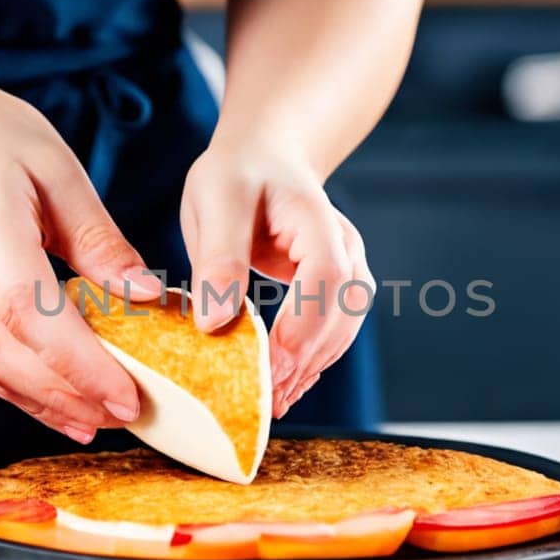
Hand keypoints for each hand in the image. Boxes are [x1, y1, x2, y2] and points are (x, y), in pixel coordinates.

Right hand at [0, 90, 163, 443]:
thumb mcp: (62, 174)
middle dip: (73, 393)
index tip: (125, 391)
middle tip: (130, 414)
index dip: (77, 361)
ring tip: (104, 422)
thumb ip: (100, 241)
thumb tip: (144, 294)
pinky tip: (66, 412)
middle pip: (13, 354)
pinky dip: (27, 396)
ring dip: (51, 405)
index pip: (29, 312)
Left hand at [181, 145, 373, 417]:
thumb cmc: (238, 173)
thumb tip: (214, 322)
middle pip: (343, 309)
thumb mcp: (217, 200)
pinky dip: (313, 361)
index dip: (304, 324)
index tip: (271, 365)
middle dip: (307, 358)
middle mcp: (343, 244)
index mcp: (316, 216)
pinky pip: (334, 330)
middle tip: (265, 399)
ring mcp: (345, 266)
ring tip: (274, 402)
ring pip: (345, 326)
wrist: (265, 156)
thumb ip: (219, 257)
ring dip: (313, 367)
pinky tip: (288, 387)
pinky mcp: (334, 288)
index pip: (328, 275)